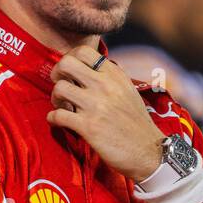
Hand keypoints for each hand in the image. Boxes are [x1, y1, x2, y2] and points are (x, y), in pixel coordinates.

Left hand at [48, 45, 162, 181]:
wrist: (149, 151)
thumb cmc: (136, 122)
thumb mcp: (127, 90)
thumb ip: (109, 77)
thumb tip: (86, 67)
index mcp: (115, 75)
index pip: (83, 51)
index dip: (70, 58)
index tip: (69, 72)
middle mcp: (105, 86)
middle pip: (66, 63)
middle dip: (57, 74)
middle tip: (62, 86)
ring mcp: (96, 105)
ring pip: (59, 88)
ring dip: (55, 99)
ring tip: (63, 107)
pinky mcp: (88, 127)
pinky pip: (57, 115)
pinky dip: (53, 119)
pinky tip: (60, 122)